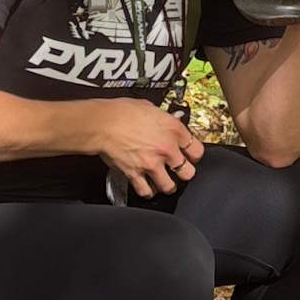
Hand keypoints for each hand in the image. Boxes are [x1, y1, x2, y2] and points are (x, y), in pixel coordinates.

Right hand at [87, 98, 205, 199]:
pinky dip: (147, 192)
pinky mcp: (135, 174)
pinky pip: (146, 191)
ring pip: (169, 186)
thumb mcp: (151, 108)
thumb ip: (163, 120)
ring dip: (167, 185)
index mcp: (173, 130)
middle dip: (185, 173)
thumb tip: (166, 123)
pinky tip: (148, 188)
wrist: (102, 122)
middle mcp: (166, 149)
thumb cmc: (122, 112)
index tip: (191, 156)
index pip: (197, 150)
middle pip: (188, 172)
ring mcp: (151, 164)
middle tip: (179, 171)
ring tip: (165, 182)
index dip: (194, 154)